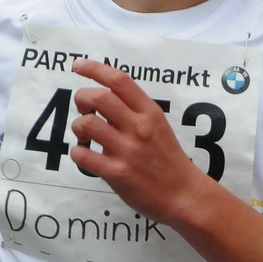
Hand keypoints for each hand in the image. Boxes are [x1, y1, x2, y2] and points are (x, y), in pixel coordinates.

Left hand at [69, 59, 211, 225]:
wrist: (184, 195)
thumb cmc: (168, 160)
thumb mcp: (159, 125)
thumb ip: (135, 111)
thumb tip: (104, 97)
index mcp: (149, 112)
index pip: (119, 80)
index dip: (94, 68)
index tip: (78, 65)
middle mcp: (138, 127)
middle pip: (98, 97)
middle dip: (81, 98)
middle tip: (83, 109)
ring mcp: (127, 150)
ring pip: (87, 124)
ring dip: (78, 127)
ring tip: (85, 136)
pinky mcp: (117, 173)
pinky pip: (83, 155)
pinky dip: (78, 153)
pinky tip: (86, 156)